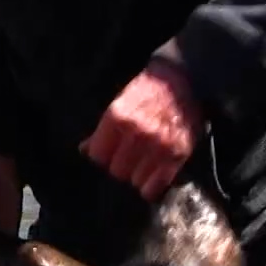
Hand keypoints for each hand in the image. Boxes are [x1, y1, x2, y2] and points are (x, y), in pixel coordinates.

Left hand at [80, 62, 202, 201]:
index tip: (110, 153)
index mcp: (117, 118)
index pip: (98, 156)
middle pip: (116, 171)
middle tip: (128, 158)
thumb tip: (84, 150)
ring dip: (137, 175)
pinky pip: (157, 184)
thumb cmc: (146, 91)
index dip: (103, 156)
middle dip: (120, 166)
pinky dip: (153, 185)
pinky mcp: (178, 154)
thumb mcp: (119, 104)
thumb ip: (102, 130)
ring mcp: (159, 145)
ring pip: (136, 181)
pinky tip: (153, 176)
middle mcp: (137, 133)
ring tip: (143, 164)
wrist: (182, 80)